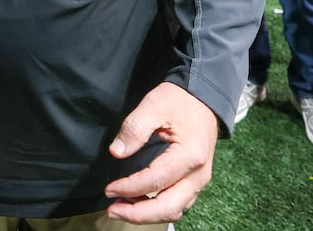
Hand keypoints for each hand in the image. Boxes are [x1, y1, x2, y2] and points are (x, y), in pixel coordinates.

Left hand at [104, 82, 217, 224]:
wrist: (202, 97)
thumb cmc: (180, 100)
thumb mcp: (154, 104)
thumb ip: (135, 128)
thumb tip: (117, 152)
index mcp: (190, 154)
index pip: (155, 181)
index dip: (130, 188)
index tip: (110, 189)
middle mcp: (199, 173)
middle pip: (168, 206)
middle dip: (138, 214)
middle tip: (113, 210)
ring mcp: (200, 179)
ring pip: (175, 210)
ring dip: (147, 215)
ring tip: (123, 210)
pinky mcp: (196, 181)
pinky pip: (179, 204)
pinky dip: (159, 210)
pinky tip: (141, 203)